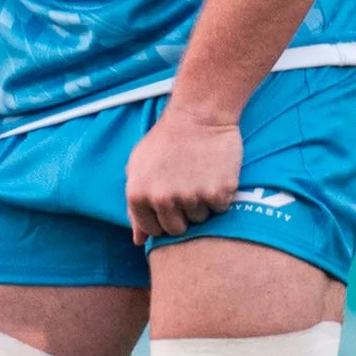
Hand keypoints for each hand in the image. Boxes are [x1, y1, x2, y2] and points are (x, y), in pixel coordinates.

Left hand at [125, 101, 242, 241]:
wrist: (199, 113)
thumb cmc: (166, 140)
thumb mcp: (138, 167)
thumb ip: (135, 206)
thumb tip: (138, 242)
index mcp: (138, 194)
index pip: (152, 230)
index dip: (163, 218)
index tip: (170, 201)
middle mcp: (162, 199)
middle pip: (177, 229)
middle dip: (183, 214)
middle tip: (187, 187)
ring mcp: (190, 196)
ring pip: (200, 219)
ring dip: (202, 203)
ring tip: (200, 175)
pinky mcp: (218, 192)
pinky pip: (220, 209)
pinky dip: (221, 195)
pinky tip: (214, 173)